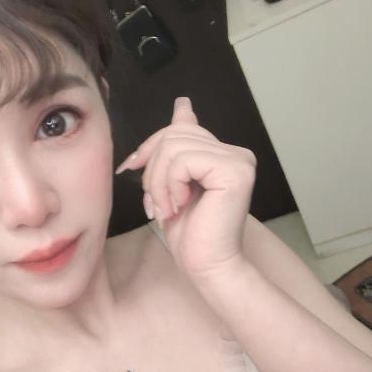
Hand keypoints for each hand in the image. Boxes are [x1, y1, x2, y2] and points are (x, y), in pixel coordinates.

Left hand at [116, 97, 256, 283]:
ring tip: (166, 208)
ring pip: (174, 147)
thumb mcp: (173, 184)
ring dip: (159, 182)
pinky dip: (170, 185)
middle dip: (152, 168)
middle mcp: (236, 153)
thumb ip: (177, 148)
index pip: (180, 128)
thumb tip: (183, 104)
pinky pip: (183, 161)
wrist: (207, 266)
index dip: (151, 146)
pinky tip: (178, 206)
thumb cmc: (190, 234)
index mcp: (223, 154)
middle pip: (173, 134)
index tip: (132, 166)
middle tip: (154, 202)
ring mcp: (238, 160)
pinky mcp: (234, 171)